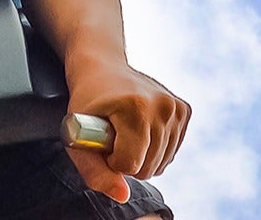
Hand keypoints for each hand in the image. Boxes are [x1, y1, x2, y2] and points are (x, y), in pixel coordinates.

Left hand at [64, 57, 189, 202]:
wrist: (101, 66)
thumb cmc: (86, 101)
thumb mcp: (76, 134)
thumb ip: (93, 170)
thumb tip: (122, 195)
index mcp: (135, 107)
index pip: (130, 165)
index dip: (111, 160)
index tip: (102, 140)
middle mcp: (161, 105)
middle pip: (148, 168)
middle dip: (127, 160)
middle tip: (112, 133)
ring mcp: (176, 107)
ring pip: (161, 164)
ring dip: (141, 156)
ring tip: (125, 130)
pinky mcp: (184, 110)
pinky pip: (170, 153)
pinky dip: (154, 149)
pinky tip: (140, 129)